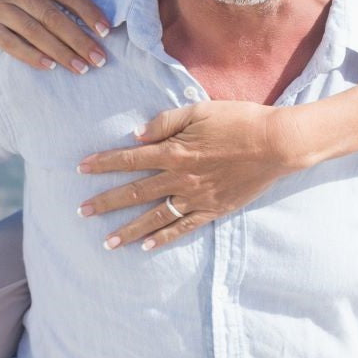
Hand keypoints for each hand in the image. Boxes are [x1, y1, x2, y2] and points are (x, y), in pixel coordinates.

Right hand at [0, 0, 110, 72]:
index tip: (105, 30)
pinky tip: (50, 67)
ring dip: (60, 53)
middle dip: (79, 40)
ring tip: (81, 68)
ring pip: (34, 33)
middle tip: (100, 59)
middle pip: (52, 16)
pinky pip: (9, 42)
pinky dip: (30, 56)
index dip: (87, 11)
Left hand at [75, 101, 309, 250]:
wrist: (276, 144)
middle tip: (81, 211)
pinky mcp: (213, 210)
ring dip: (127, 230)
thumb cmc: (239, 120)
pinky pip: (183, 228)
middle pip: (134, 192)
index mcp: (174, 151)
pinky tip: (146, 247)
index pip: (129, 159)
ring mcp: (196, 197)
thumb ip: (166, 121)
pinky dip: (164, 238)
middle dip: (105, 202)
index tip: (81, 169)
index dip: (103, 163)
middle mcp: (180, 178)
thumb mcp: (200, 110)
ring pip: (154, 217)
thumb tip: (136, 135)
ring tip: (106, 242)